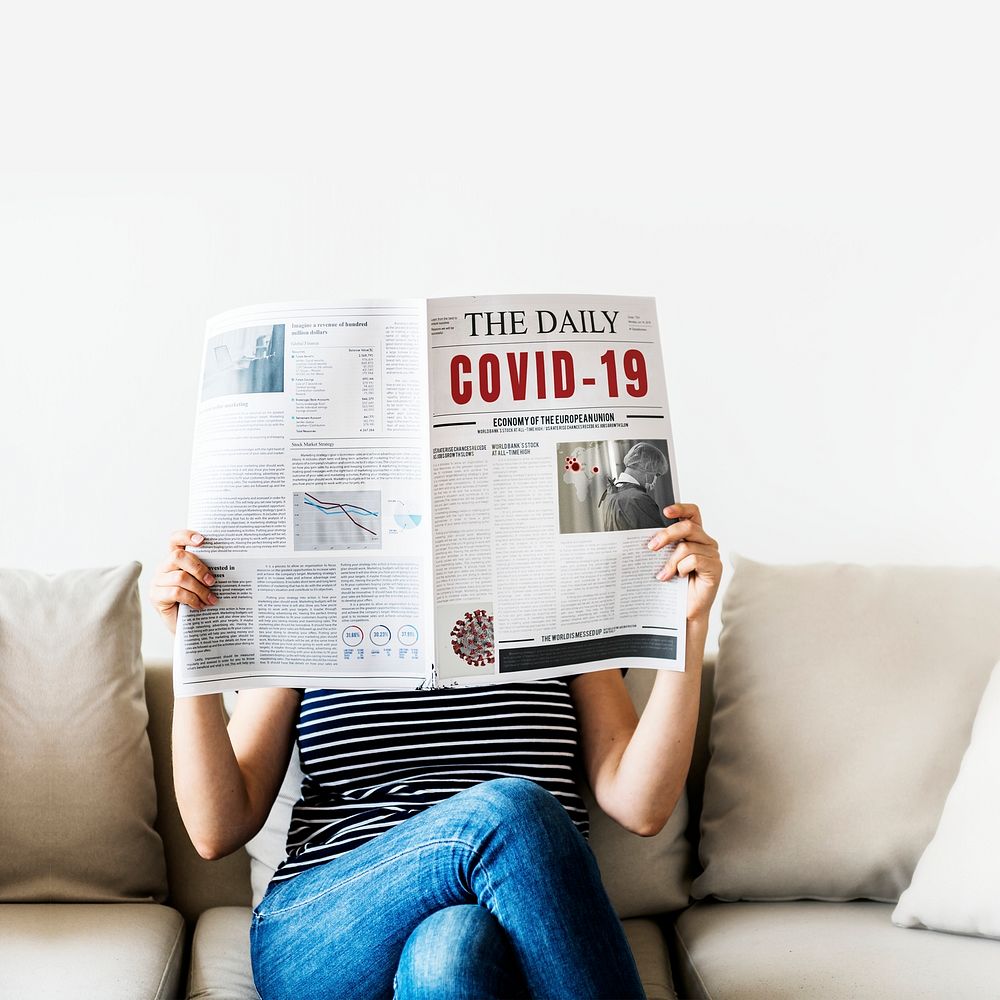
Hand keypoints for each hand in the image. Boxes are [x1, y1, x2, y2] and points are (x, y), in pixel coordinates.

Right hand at [149, 529, 217, 633]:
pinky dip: (192, 599)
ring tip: (211, 599)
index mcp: (175, 559)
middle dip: (199, 568)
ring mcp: (157, 581)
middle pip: (178, 556)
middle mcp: (164, 567)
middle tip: (213, 581)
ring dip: (200, 589)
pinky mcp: (156, 596)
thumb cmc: (198, 600)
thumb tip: (227, 562)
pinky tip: (200, 606)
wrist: (189, 626)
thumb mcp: (203, 582)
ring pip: (180, 577)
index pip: (175, 540)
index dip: (186, 536)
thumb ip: (206, 570)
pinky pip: (176, 593)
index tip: (202, 540)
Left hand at [646, 503, 721, 622]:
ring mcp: (712, 554)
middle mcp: (706, 542)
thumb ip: (664, 546)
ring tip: (663, 575)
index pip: (693, 513)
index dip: (681, 508)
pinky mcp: (715, 567)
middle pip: (687, 526)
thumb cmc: (676, 585)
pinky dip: (682, 568)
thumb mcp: (667, 560)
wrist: (685, 610)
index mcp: (695, 536)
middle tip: (651, 547)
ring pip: (687, 546)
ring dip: (671, 562)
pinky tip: (678, 577)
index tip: (665, 511)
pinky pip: (695, 559)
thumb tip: (646, 539)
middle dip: (666, 535)